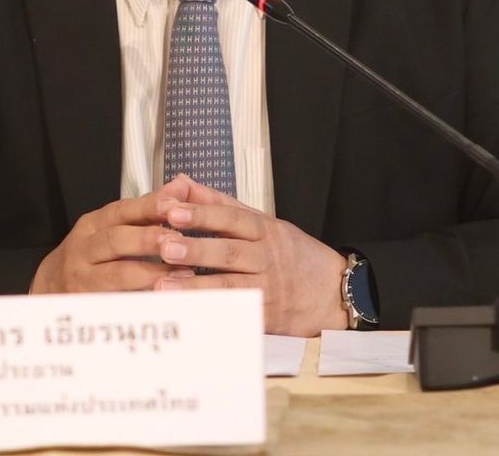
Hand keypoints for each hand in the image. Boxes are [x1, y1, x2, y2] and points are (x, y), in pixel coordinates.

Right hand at [30, 177, 194, 293]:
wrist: (49, 289)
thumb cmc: (89, 255)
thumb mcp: (111, 227)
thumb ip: (146, 210)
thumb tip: (181, 186)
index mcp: (93, 225)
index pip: (120, 211)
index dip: (147, 207)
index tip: (173, 206)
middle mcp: (84, 249)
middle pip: (115, 240)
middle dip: (148, 239)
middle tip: (178, 240)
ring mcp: (82, 279)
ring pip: (116, 275)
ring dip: (151, 273)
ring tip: (180, 272)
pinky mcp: (87, 305)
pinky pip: (116, 303)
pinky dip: (142, 301)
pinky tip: (164, 299)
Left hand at [153, 175, 348, 335]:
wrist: (335, 292)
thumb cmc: (292, 253)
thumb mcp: (264, 222)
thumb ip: (222, 204)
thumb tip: (182, 182)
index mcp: (265, 229)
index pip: (231, 217)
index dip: (202, 213)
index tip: (172, 210)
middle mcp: (267, 257)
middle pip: (229, 251)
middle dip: (195, 249)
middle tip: (163, 245)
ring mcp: (268, 288)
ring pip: (230, 286)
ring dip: (195, 286)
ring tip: (163, 285)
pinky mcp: (267, 317)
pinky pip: (237, 314)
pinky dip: (212, 313)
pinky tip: (187, 313)